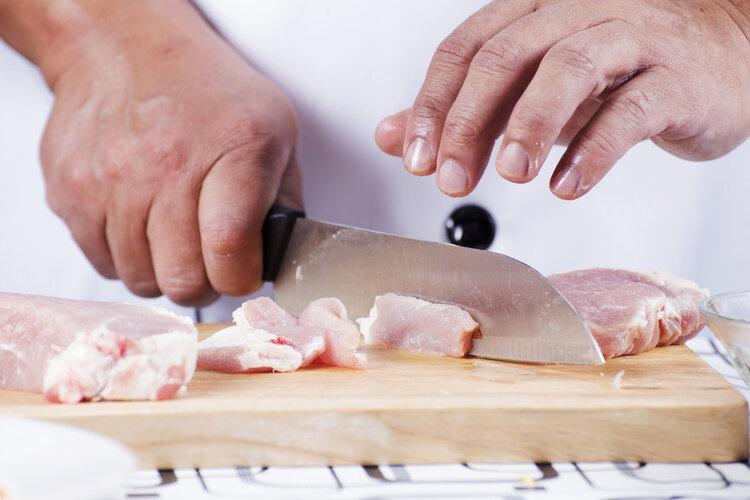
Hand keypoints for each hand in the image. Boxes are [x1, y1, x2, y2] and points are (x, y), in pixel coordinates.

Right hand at [17, 1, 301, 304]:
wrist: (126, 51)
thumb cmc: (208, 92)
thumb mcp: (275, 129)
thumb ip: (286, 198)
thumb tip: (281, 256)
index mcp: (233, 150)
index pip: (230, 248)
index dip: (242, 277)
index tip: (244, 270)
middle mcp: (167, 167)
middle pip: (184, 278)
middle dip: (205, 283)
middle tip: (210, 262)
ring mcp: (111, 182)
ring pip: (141, 279)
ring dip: (163, 271)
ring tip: (175, 236)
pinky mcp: (71, 194)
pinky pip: (103, 262)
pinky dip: (127, 257)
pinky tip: (142, 225)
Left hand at [376, 0, 749, 198]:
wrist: (720, 57)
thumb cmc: (620, 74)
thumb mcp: (529, 93)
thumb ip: (463, 112)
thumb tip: (391, 135)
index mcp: (535, 14)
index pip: (466, 50)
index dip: (433, 105)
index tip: (414, 158)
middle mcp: (577, 14)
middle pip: (507, 56)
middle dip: (469, 122)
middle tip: (450, 178)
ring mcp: (631, 40)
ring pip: (570, 67)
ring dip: (530, 125)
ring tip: (508, 174)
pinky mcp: (675, 79)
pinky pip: (632, 110)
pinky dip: (594, 151)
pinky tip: (566, 186)